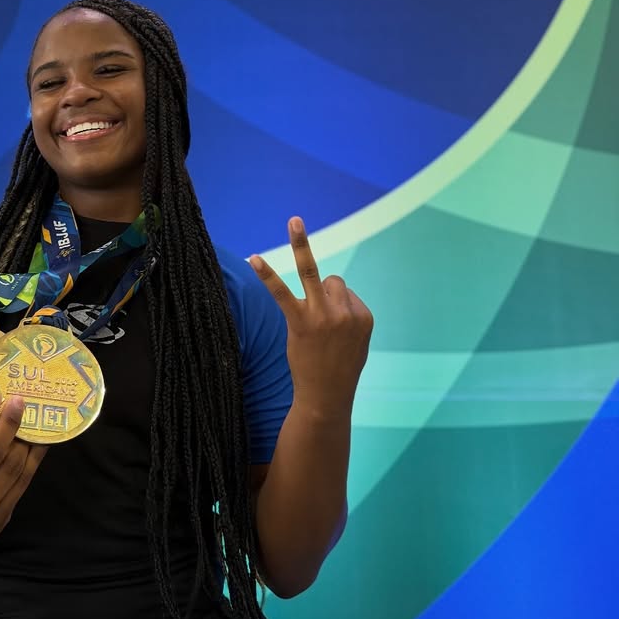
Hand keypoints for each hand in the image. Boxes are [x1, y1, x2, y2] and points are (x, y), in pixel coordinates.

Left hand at [249, 216, 372, 416]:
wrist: (326, 397)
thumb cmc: (340, 369)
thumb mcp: (357, 341)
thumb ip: (350, 316)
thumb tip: (335, 290)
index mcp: (365, 315)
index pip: (345, 291)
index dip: (335, 307)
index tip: (333, 332)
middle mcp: (346, 313)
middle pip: (332, 280)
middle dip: (322, 294)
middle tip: (320, 326)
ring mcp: (323, 316)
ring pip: (313, 273)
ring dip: (303, 248)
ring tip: (295, 220)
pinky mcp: (300, 322)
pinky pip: (281, 291)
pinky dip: (267, 274)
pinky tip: (254, 259)